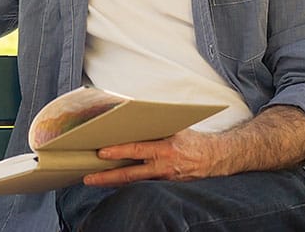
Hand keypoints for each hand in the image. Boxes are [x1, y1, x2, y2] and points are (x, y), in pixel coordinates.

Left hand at [82, 128, 225, 186]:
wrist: (215, 158)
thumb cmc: (192, 140)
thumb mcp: (175, 129)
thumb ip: (154, 128)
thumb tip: (130, 120)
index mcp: (165, 148)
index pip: (137, 150)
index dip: (119, 151)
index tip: (101, 152)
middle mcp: (163, 167)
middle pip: (130, 174)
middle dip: (108, 177)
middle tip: (88, 177)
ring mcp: (163, 179)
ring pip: (134, 182)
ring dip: (113, 182)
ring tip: (94, 180)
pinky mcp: (165, 186)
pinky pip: (143, 185)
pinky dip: (127, 184)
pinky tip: (113, 182)